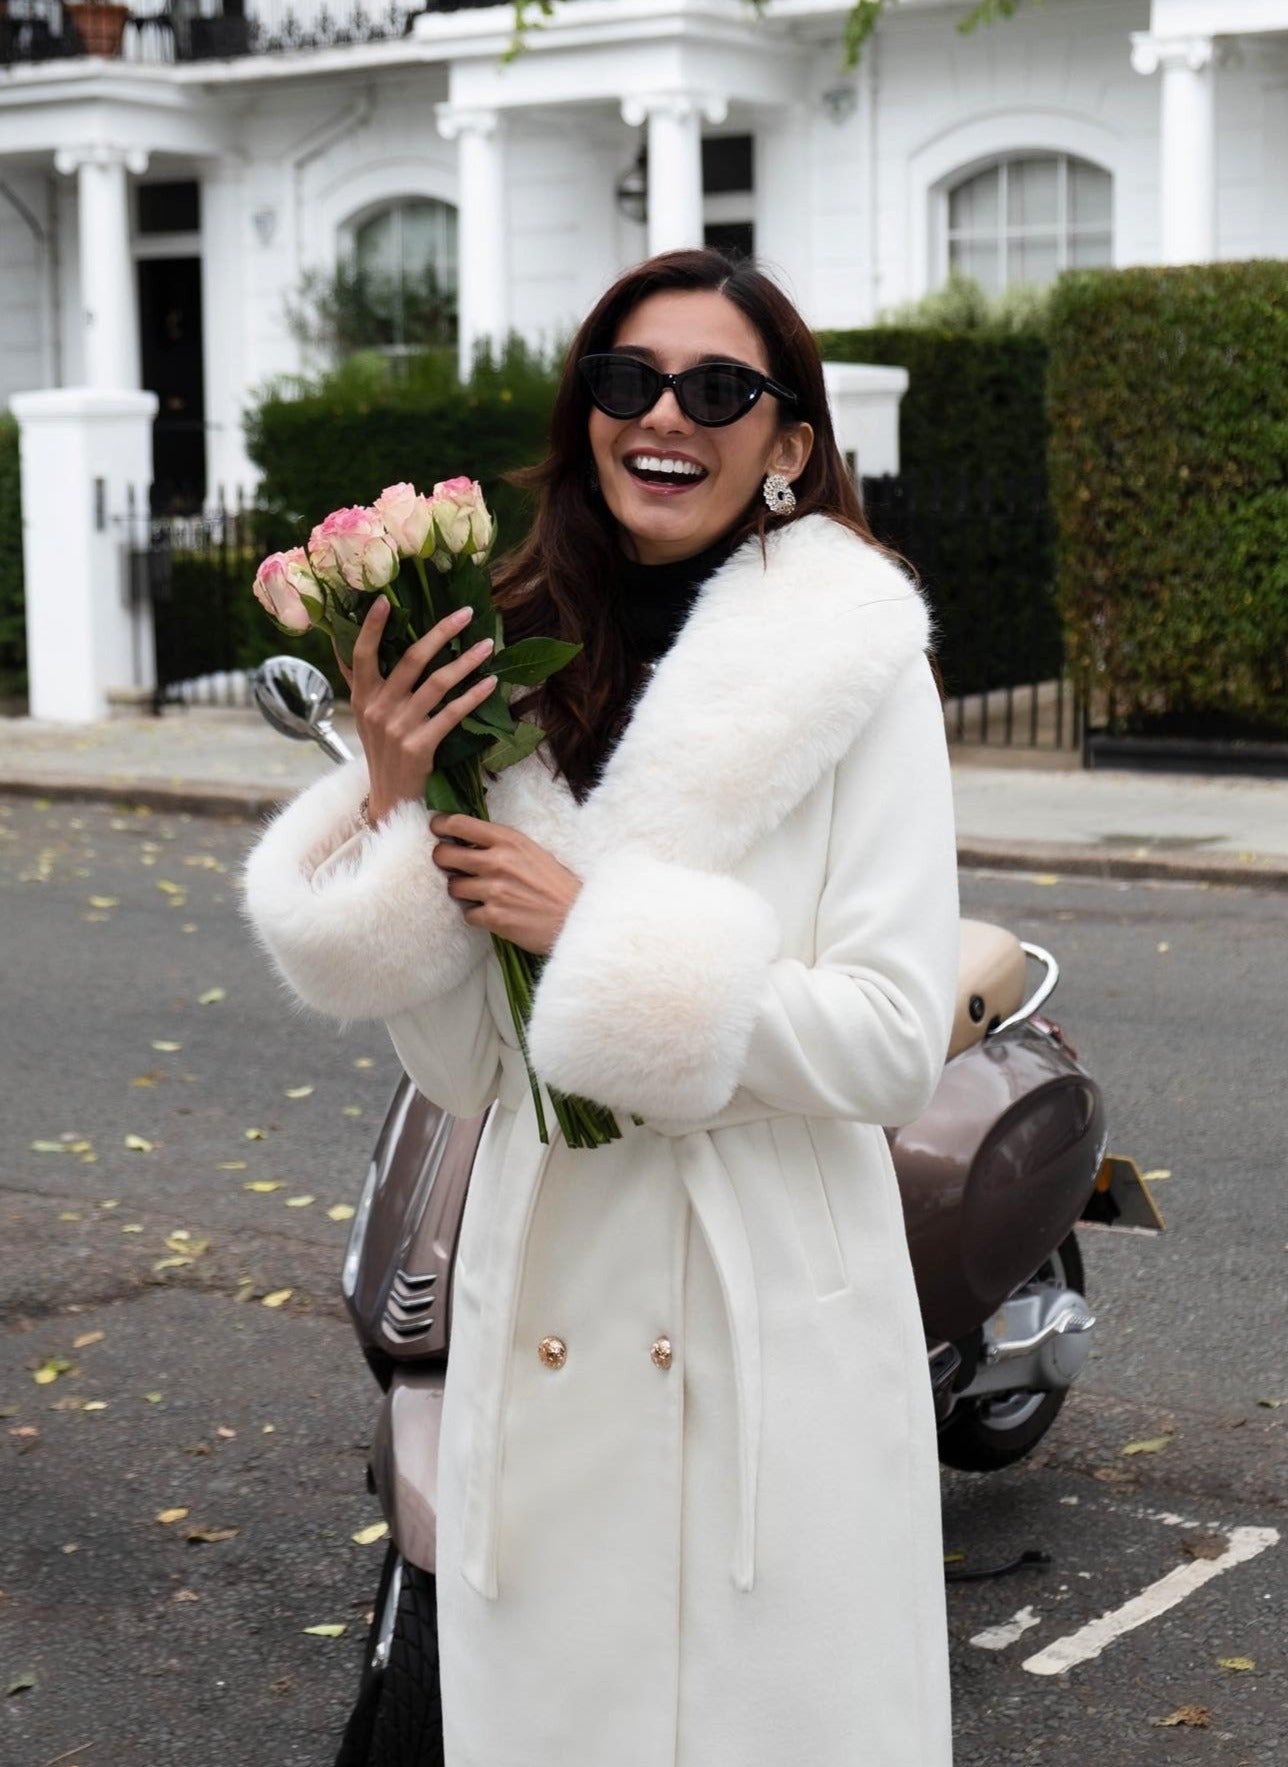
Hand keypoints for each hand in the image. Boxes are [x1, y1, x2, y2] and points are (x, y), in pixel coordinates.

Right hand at [334, 598, 499, 825]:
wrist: (389, 797)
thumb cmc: (382, 750)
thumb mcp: (364, 714)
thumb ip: (360, 680)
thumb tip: (343, 642)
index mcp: (362, 696)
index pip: (362, 654)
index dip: (372, 626)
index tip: (384, 599)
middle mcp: (377, 708)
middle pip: (411, 660)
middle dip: (440, 632)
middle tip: (465, 613)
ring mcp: (399, 727)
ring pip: (437, 684)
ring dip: (466, 661)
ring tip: (487, 646)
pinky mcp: (420, 746)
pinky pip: (452, 714)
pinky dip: (473, 697)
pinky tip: (491, 684)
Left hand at [430, 814, 582, 956]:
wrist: (576, 916)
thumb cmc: (555, 883)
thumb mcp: (530, 851)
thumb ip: (499, 844)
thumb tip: (465, 841)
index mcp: (508, 840)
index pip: (459, 824)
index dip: (440, 825)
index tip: (437, 829)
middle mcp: (497, 861)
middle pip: (444, 855)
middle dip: (443, 860)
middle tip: (452, 866)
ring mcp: (494, 890)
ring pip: (453, 887)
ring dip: (462, 891)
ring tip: (481, 894)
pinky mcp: (494, 917)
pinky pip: (467, 914)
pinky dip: (477, 915)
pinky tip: (493, 913)